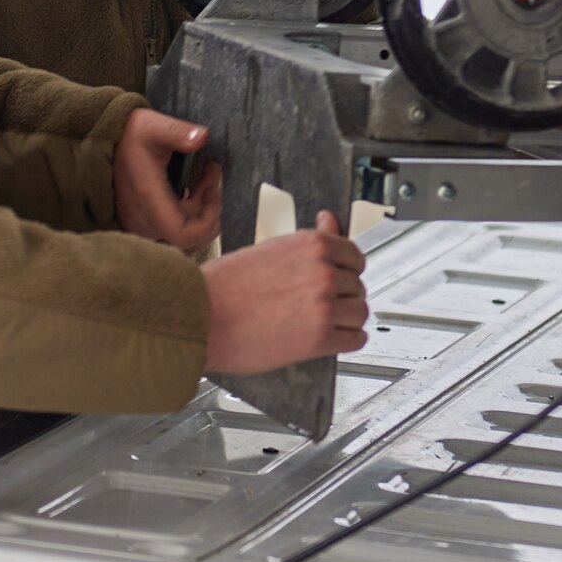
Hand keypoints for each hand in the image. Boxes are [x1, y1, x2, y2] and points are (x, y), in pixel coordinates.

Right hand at [112, 108, 221, 252]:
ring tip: (205, 183)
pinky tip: (194, 190)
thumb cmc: (129, 135)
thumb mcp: (152, 126)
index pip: (183, 234)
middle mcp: (143, 220)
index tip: (212, 191)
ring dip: (202, 215)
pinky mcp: (144, 224)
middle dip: (210, 214)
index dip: (207, 221)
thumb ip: (177, 132)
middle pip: (189, 242)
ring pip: (184, 240)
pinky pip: (175, 233)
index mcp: (148, 200)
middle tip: (211, 181)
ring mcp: (142, 225)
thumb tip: (202, 137)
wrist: (104, 144)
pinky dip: (191, 217)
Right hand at [202, 211, 368, 374]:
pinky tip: (332, 337)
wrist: (201, 315)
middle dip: (343, 294)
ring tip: (326, 321)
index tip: (341, 274)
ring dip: (347, 317)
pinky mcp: (319, 340)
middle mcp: (323, 273)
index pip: (354, 255)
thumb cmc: (224, 285)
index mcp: (311, 245)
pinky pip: (354, 339)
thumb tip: (329, 221)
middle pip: (357, 285)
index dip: (346, 268)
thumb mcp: (269, 249)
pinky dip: (347, 339)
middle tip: (323, 302)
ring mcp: (324, 307)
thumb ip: (306, 242)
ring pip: (359, 312)